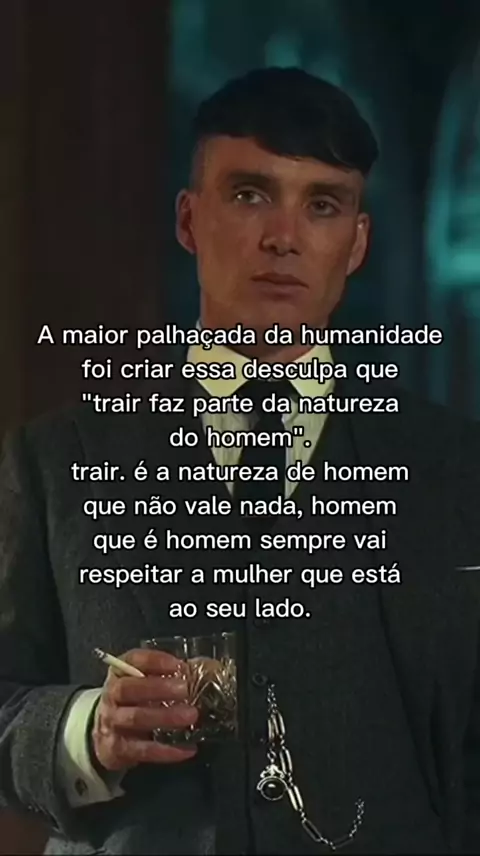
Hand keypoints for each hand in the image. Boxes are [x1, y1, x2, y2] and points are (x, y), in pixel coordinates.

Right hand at [90, 648, 198, 772]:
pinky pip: (143, 750)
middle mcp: (111, 696)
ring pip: (136, 719)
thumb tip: (196, 672)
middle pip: (129, 689)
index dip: (154, 661)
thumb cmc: (131, 702)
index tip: (177, 665)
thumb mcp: (140, 684)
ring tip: (191, 715)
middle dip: (158, 688)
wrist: (103, 737)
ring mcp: (112, 723)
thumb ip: (162, 676)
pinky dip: (167, 751)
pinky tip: (188, 748)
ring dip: (165, 717)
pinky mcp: (118, 749)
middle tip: (184, 690)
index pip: (131, 660)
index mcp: (119, 674)